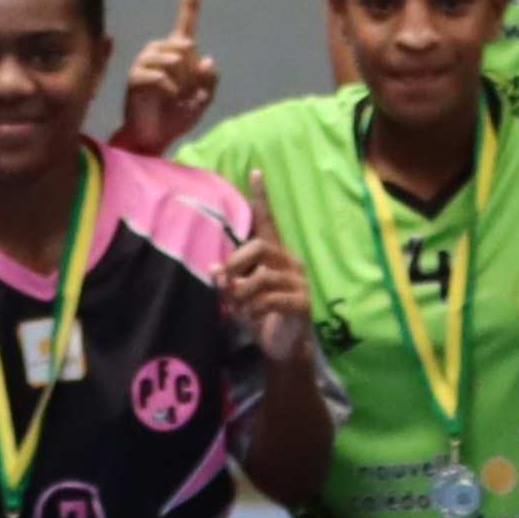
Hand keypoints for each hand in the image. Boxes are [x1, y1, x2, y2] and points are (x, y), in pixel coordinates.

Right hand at [116, 0, 218, 155]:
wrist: (155, 135)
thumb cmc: (178, 115)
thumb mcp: (203, 98)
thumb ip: (209, 80)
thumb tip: (205, 59)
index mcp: (180, 49)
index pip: (188, 13)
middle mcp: (161, 49)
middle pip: (186, 46)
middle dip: (192, 73)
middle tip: (182, 92)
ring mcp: (146, 60)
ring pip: (175, 59)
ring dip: (181, 83)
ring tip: (171, 97)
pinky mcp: (136, 75)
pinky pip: (162, 76)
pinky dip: (170, 91)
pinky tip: (163, 99)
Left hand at [214, 184, 315, 360]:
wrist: (280, 346)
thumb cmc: (257, 314)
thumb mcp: (235, 296)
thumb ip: (226, 281)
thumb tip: (216, 270)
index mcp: (273, 255)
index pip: (267, 221)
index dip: (261, 197)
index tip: (254, 171)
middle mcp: (289, 262)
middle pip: (261, 246)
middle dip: (237, 262)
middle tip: (227, 281)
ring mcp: (299, 281)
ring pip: (263, 276)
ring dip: (243, 292)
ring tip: (239, 306)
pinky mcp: (302, 302)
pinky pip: (271, 299)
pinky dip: (254, 308)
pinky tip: (252, 316)